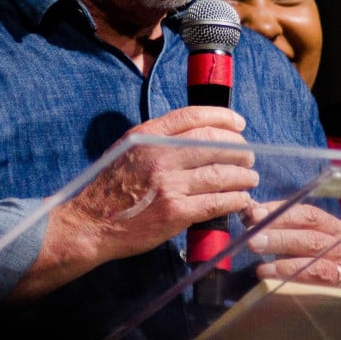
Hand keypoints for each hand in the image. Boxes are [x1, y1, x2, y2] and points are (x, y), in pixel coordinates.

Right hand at [62, 106, 258, 263]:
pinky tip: (240, 200)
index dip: (222, 117)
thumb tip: (196, 135)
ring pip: (221, 173)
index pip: (193, 116)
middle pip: (214, 143)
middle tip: (248, 157)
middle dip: (239, 149)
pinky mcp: (176, 212)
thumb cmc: (110, 187)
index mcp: (148, 136)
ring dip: (243, 176)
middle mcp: (160, 155)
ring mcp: (169, 184)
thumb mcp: (128, 149)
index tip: (239, 123)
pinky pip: (217, 202)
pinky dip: (235, 200)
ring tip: (249, 179)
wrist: (91, 222)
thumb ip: (157, 139)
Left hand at [240, 200, 340, 287]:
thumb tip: (252, 217)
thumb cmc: (324, 265)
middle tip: (253, 234)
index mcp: (334, 227)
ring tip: (257, 249)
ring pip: (312, 250)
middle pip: (309, 232)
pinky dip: (288, 272)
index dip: (281, 211)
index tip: (256, 213)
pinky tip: (268, 273)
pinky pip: (314, 275)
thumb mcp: (308, 244)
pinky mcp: (340, 285)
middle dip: (278, 231)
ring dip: (281, 248)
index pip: (307, 213)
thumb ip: (285, 230)